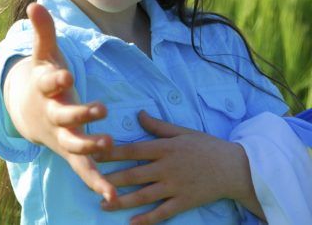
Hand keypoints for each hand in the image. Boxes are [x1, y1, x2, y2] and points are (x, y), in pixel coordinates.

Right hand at [4, 3, 116, 203]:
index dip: (56, 79)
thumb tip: (34, 4)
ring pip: (74, 144)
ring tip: (109, 146)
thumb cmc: (44, 77)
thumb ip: (43, 31)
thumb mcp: (44, 54)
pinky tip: (113, 197)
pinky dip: (96, 183)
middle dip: (79, 114)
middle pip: (63, 115)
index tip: (64, 75)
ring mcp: (61, 134)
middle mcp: (52, 113)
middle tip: (99, 109)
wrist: (29, 113)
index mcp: (45, 88)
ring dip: (90, 146)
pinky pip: (84, 169)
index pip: (49, 82)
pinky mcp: (71, 151)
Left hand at [97, 111, 260, 224]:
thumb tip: (138, 113)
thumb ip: (158, 126)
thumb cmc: (207, 147)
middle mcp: (167, 168)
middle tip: (91, 182)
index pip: (133, 150)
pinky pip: (163, 212)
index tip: (94, 155)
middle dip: (111, 179)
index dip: (112, 153)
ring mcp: (175, 187)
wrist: (236, 168)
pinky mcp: (184, 202)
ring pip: (144, 196)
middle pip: (134, 174)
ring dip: (122, 200)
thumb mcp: (183, 131)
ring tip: (103, 204)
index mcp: (165, 148)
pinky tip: (131, 222)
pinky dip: (147, 219)